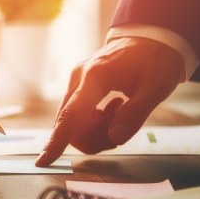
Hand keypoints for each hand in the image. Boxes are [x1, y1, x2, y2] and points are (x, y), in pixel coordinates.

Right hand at [35, 37, 183, 165]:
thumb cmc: (156, 59)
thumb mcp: (156, 88)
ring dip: (97, 130)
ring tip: (121, 112)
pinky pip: (78, 115)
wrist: (151, 36)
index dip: (56, 141)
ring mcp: (76, 82)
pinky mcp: (78, 86)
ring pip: (74, 123)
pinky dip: (95, 122)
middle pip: (70, 125)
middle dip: (95, 137)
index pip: (71, 116)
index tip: (42, 162)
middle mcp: (78, 79)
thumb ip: (135, 114)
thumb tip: (115, 138)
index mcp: (94, 77)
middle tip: (123, 125)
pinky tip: (114, 108)